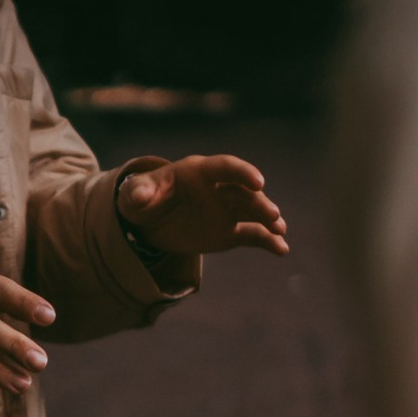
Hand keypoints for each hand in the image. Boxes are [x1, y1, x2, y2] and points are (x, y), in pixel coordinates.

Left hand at [116, 154, 289, 263]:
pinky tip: (282, 249)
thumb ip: (138, 192)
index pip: (225, 167)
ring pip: (252, 212)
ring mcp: (226, 210)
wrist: (148, 221)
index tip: (259, 181)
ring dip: (268, 219)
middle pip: (243, 192)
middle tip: (272, 214)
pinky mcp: (229, 231)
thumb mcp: (135, 194)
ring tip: (280, 230)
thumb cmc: (143, 199)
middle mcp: (219, 188)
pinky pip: (252, 235)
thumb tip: (139, 195)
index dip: (242, 173)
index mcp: (199, 172)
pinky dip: (267, 241)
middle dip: (259, 202)